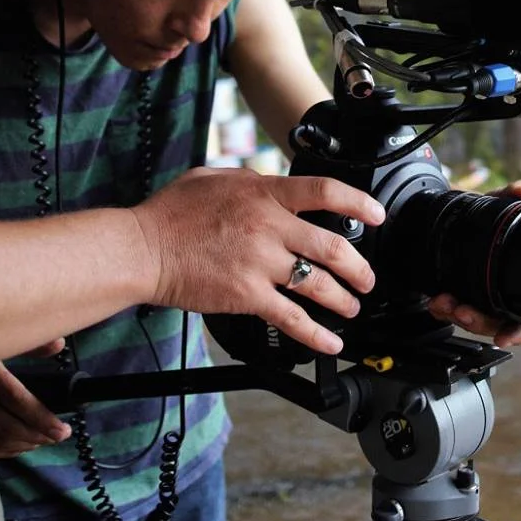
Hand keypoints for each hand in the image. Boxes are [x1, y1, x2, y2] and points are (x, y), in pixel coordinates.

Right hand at [0, 338, 69, 458]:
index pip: (15, 399)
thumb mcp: (2, 335)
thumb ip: (31, 341)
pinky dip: (4, 448)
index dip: (41, 418)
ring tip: (44, 439)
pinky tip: (21, 443)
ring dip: (23, 443)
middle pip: (6, 425)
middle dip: (38, 435)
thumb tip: (58, 343)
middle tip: (60, 436)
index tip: (63, 429)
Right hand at [133, 168, 381, 355]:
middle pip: (333, 246)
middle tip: (367, 278)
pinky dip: (316, 333)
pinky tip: (330, 341)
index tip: (377, 214)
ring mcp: (260, 263)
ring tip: (351, 307)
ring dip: (343, 300)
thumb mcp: (215, 178)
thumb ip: (251, 182)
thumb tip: (272, 185)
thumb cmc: (171, 214)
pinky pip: (291, 318)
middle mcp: (268, 227)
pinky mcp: (247, 295)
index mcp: (264, 194)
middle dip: (359, 267)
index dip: (359, 203)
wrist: (143, 248)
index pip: (324, 192)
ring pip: (319, 284)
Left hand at [427, 178, 520, 348]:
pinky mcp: (460, 296)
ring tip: (444, 302)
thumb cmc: (487, 213)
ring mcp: (482, 298)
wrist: (456, 211)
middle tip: (463, 312)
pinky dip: (443, 310)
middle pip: (498, 323)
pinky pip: (452, 313)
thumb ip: (513, 194)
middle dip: (479, 323)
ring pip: (473, 321)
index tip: (506, 336)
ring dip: (458, 316)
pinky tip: (436, 301)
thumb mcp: (499, 201)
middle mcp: (506, 294)